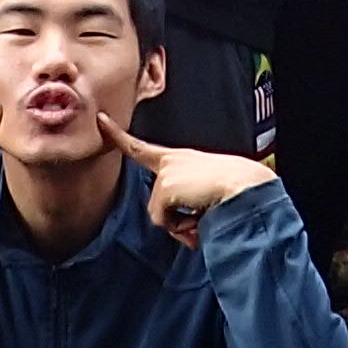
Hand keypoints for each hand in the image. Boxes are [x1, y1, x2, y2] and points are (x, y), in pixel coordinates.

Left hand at [111, 114, 278, 247]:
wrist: (246, 186)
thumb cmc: (235, 189)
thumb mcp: (206, 191)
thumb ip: (187, 203)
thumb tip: (182, 228)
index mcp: (179, 159)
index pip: (143, 148)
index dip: (119, 135)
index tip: (101, 119)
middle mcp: (170, 162)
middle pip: (158, 204)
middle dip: (176, 219)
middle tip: (202, 217)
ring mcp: (166, 174)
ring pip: (162, 216)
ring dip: (183, 224)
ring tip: (206, 212)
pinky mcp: (166, 187)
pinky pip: (165, 222)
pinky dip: (182, 227)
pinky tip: (200, 214)